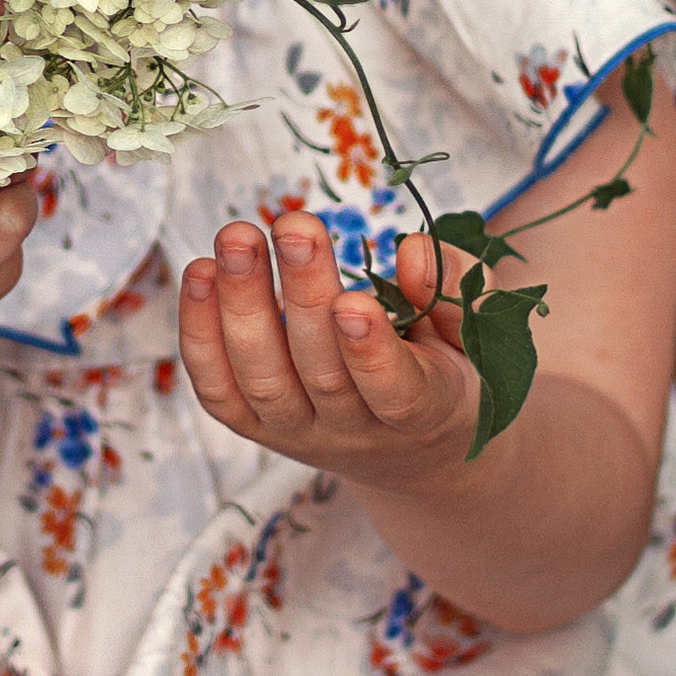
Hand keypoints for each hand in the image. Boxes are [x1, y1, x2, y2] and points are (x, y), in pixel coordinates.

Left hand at [177, 212, 486, 492]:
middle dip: (304, 296)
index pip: (396, 395)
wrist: (411, 448)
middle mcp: (356, 434)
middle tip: (294, 226)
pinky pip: (218, 389)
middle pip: (322, 375)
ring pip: (263, 381)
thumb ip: (456, 287)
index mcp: (425, 413)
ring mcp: (299, 434)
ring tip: (238, 237)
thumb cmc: (445, 368)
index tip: (353, 300)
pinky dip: (199, 334)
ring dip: (242, 306)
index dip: (372, 354)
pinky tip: (200, 273)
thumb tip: (411, 252)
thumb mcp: (476, 328)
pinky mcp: (255, 426)